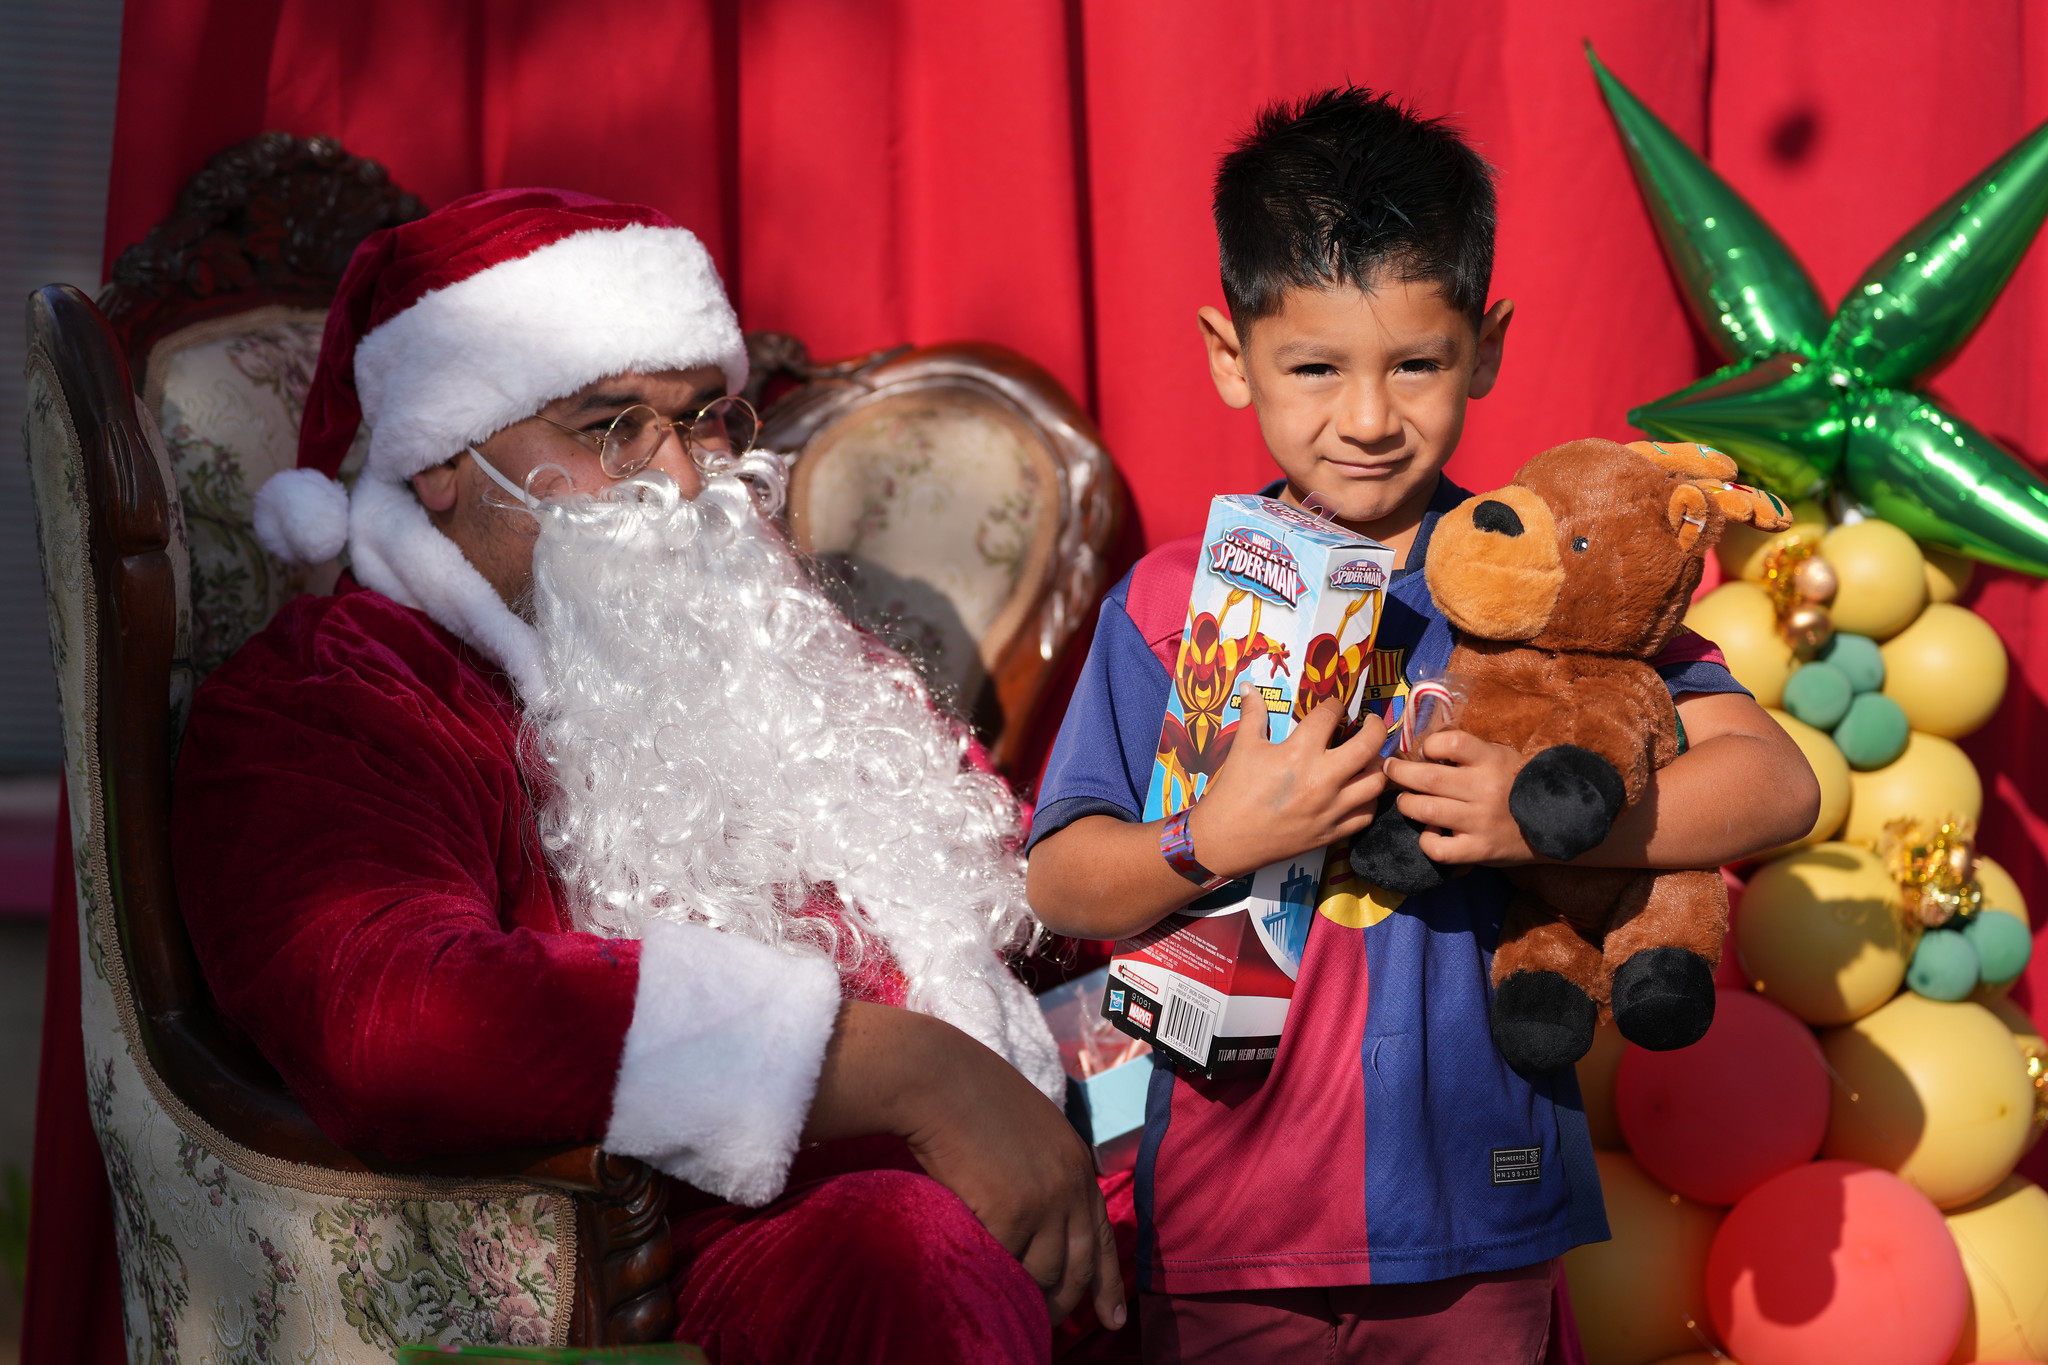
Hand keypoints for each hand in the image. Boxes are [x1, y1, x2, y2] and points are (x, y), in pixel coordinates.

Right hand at [898, 1028, 1124, 1327]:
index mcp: (1078, 1165)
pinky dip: (991, 1277)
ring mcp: (1044, 1201)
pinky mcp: (1010, 1213)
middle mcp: (1071, 1186)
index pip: (1101, 1236)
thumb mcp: (1028, 1131)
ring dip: (1026, 1297)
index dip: (1108, 1282)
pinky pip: (1003, 1263)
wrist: (938, 1079)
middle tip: (1046, 1327)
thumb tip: (1038, 1221)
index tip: (1112, 1319)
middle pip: (1078, 1266)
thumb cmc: (969, 1097)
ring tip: (1007, 1310)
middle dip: (1065, 1304)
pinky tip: (978, 1282)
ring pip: (1042, 1275)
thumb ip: (1043, 1171)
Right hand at [1185, 676, 1387, 877]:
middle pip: (1369, 745)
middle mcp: (1322, 779)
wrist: (1227, 838)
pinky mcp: (1331, 832)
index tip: (1334, 707)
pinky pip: (1366, 814)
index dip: (1335, 705)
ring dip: (1377, 766)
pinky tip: (1360, 792)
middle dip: (1377, 728)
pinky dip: (1368, 801)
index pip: (1330, 716)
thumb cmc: (1234, 789)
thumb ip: (1252, 714)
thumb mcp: (1243, 746)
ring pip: (1376, 782)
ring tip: (1370, 759)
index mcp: (1299, 752)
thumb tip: (1248, 687)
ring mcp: (1331, 808)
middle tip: (1373, 724)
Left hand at [1383, 729, 1537, 865]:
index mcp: (1490, 759)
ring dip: (1407, 804)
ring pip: (1425, 810)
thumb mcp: (1499, 757)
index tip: (1421, 751)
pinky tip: (1430, 833)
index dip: (1427, 745)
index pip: (1449, 742)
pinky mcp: (1479, 850)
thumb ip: (1467, 751)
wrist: (1554, 823)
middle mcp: (1485, 788)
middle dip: (1399, 772)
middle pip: (1426, 778)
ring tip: (1408, 801)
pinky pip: (1437, 848)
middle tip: (1391, 770)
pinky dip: (1426, 841)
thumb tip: (1422, 745)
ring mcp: (1481, 821)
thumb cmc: (1515, 785)